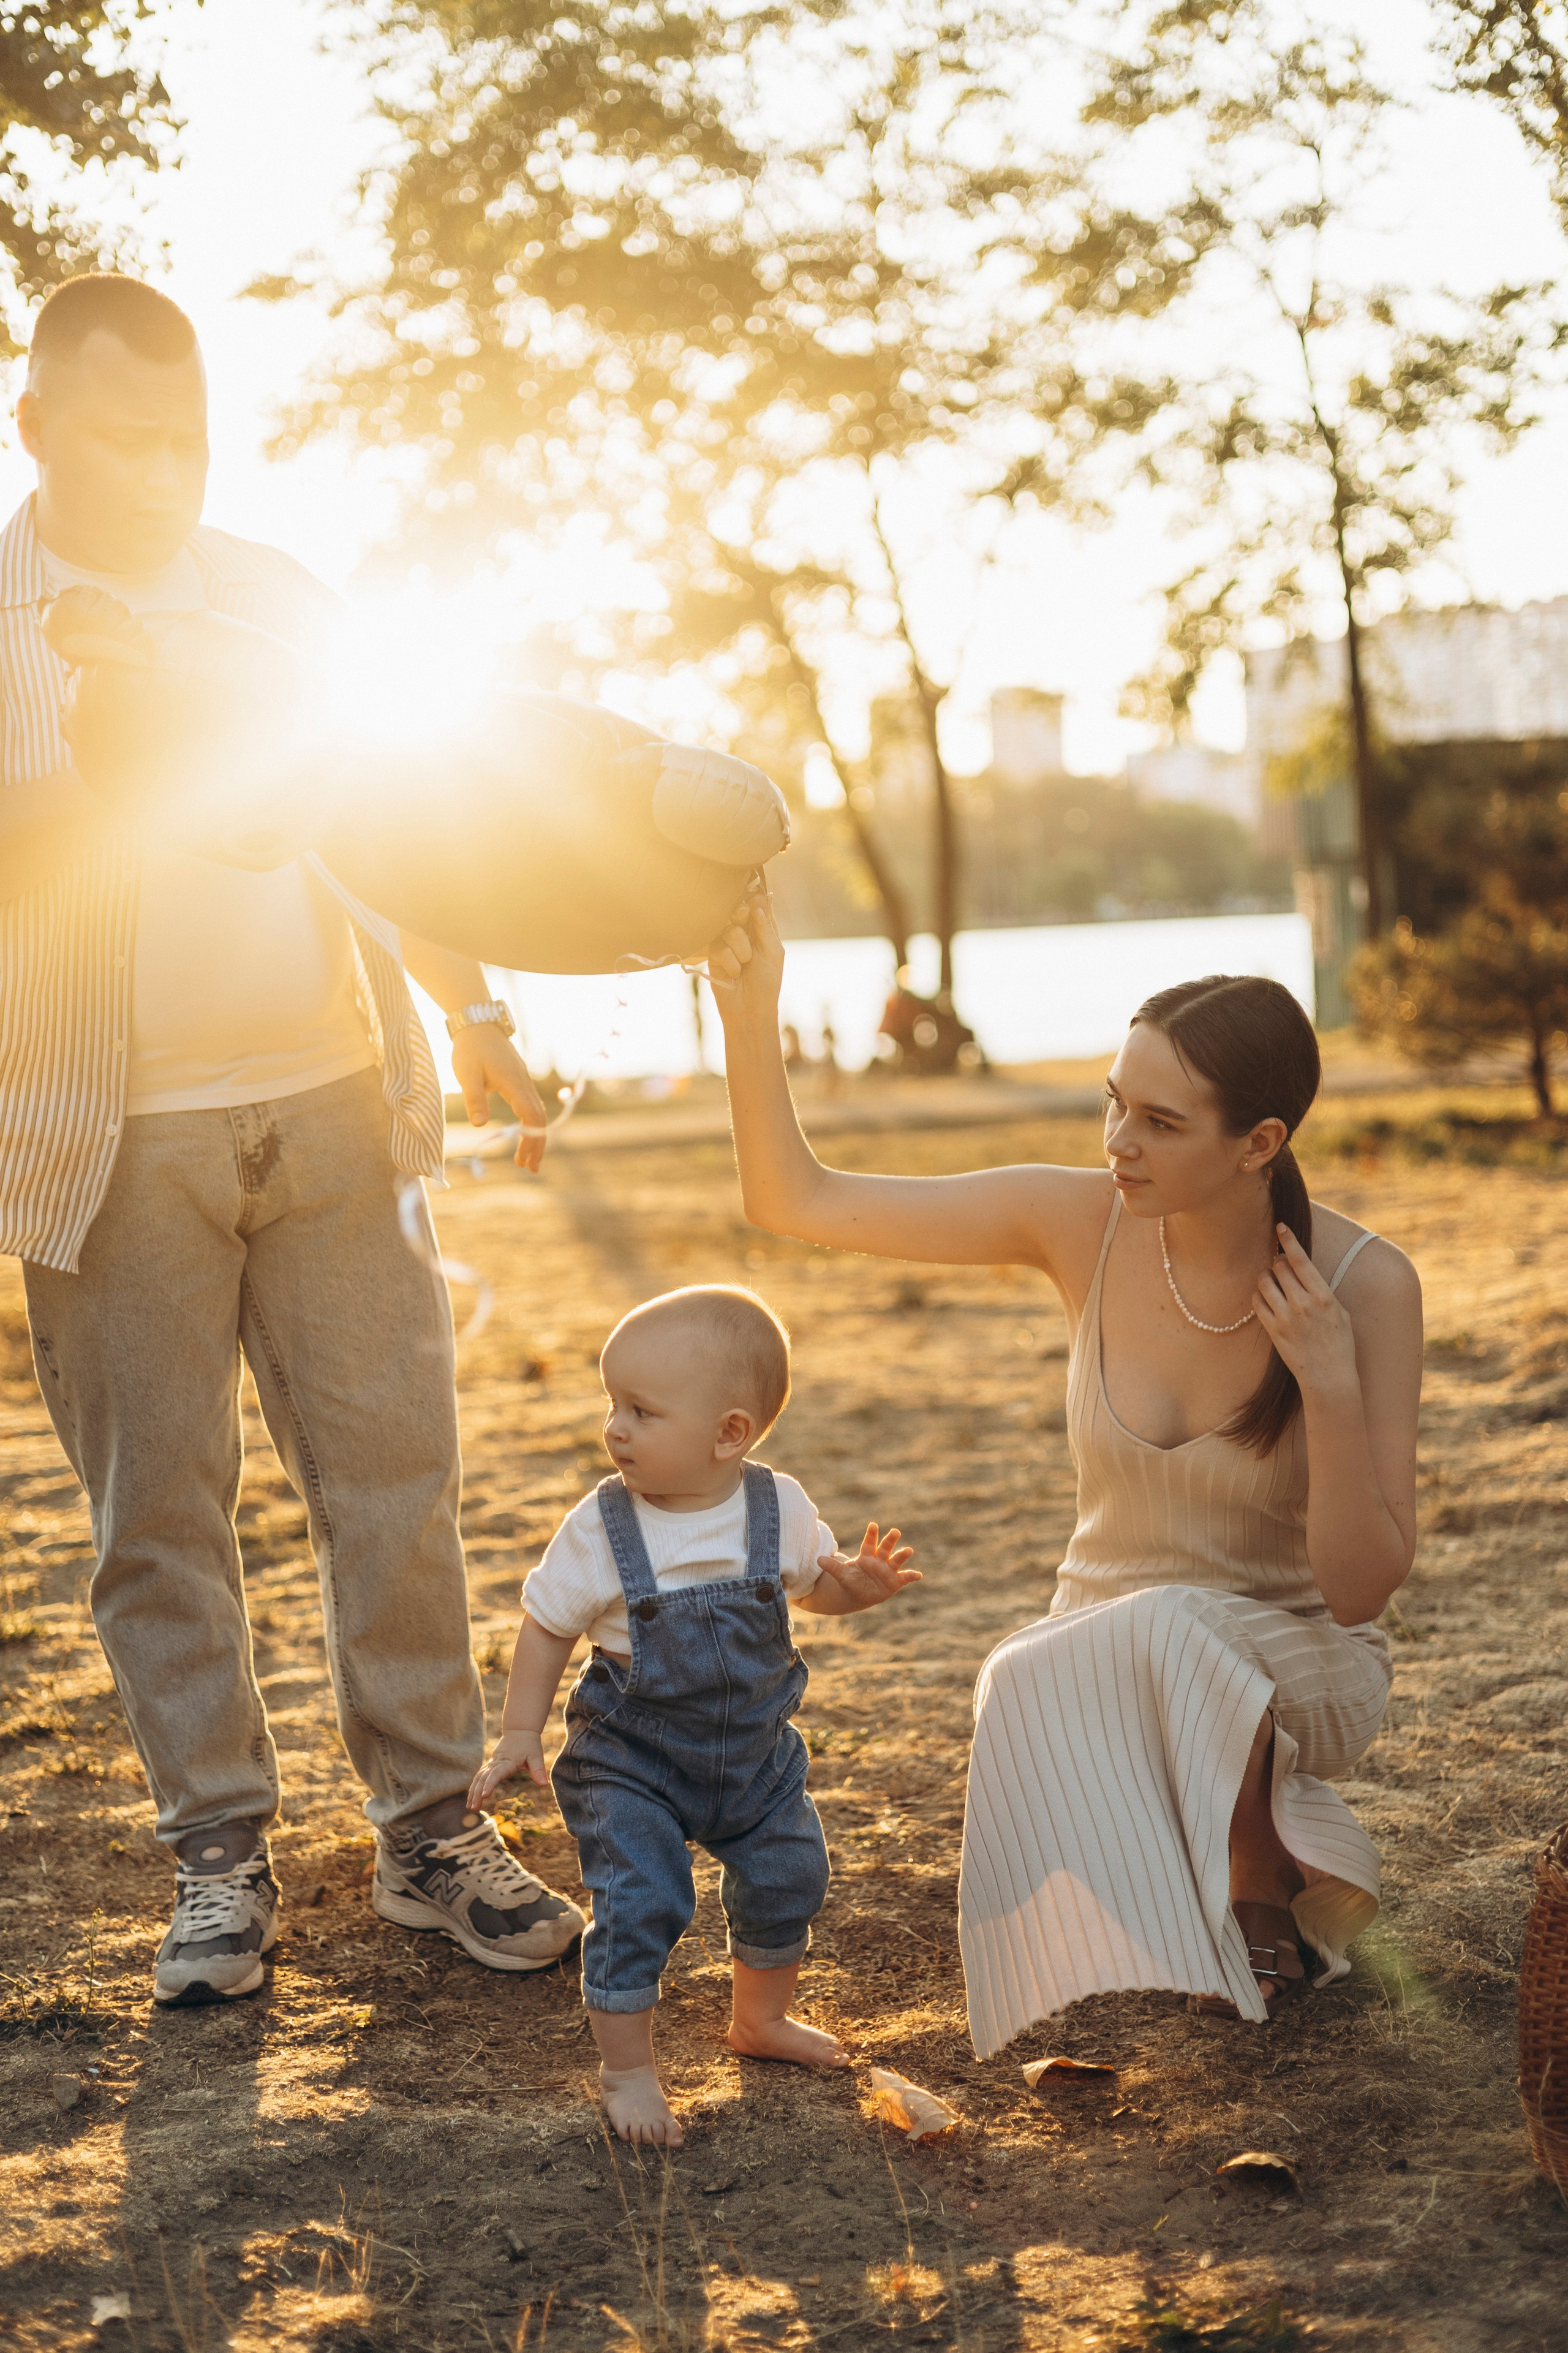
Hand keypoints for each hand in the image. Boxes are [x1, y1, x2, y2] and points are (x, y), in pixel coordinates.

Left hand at [449, 1026, 548, 1173]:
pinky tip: (524, 1135)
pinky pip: (532, 1106)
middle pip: (539, 1119)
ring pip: (538, 1113)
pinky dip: (532, 1125)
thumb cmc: (470, 1049)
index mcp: (514, 1083)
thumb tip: (479, 1125)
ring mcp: (524, 1082)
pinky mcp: (519, 1081)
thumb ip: (474, 1099)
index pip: (530, 1116)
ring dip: (535, 1137)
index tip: (522, 1159)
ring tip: (527, 1159)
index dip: (529, 1139)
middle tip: (530, 1168)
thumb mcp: (467, 1074)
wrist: (478, 1024)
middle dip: (537, 1145)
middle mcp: (524, 1083)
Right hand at [468, 1728, 547, 1808]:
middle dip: (477, 1793)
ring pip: (479, 1777)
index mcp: (507, 1761)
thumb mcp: (536, 1755)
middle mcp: (497, 1762)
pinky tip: (472, 1797)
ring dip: (473, 1791)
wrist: (520, 1730)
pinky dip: (474, 1786)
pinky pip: (480, 1775)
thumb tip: (544, 1785)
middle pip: (483, 1778)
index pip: (496, 1774)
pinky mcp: (491, 1764)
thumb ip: (538, 1770)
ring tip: (471, 1807)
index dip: (489, 1784)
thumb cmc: (529, 1744)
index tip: (484, 1795)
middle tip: (474, 1809)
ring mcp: (492, 1763)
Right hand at [704, 883, 784, 1028]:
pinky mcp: (714, 955)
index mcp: (761, 930)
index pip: (756, 905)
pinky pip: (718, 947)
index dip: (753, 899)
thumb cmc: (767, 982)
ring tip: (745, 965)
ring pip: (728, 929)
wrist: (749, 1010)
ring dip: (740, 948)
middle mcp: (743, 933)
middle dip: (740, 913)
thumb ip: (766, 926)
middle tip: (742, 916)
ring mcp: (727, 943)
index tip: (753, 899)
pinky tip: (734, 974)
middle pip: (736, 909)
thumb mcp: (773, 952)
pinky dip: (730, 962)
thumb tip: (760, 898)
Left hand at [815, 1522, 919, 1611]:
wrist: (859, 1594)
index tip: (873, 1525)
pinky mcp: (895, 1582)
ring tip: (908, 1550)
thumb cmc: (851, 1581)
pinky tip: (918, 1575)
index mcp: (866, 1556)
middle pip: (885, 1548)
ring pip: (896, 1560)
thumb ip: (832, 1567)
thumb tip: (817, 1559)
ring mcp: (888, 1570)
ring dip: (902, 1555)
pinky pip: (905, 1577)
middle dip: (890, 1540)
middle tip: (895, 1531)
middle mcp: (879, 1561)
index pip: (869, 1543)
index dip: (871, 1535)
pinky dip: (912, 1576)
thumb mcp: (841, 1575)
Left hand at [1254, 1225, 1358, 1397]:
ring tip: (1273, 1283)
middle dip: (1277, 1262)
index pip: (1301, 1260)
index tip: (1280, 1226)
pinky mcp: (1272, 1329)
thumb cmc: (1340, 1345)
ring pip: (1264, 1281)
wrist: (1329, 1378)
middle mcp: (1302, 1303)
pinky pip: (1256, 1301)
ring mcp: (1285, 1317)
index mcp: (1323, 1296)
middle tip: (1280, 1267)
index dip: (1288, 1240)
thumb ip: (1323, 1291)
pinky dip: (1259, 1295)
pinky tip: (1266, 1299)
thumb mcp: (1341, 1313)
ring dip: (1266, 1277)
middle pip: (1278, 1267)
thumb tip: (1307, 1272)